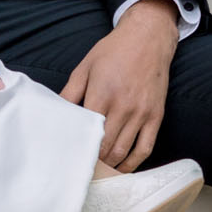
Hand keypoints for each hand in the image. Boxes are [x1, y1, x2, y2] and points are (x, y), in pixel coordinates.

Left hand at [60, 0, 178, 168]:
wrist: (148, 38)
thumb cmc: (113, 51)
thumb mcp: (84, 67)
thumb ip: (69, 93)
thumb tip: (55, 114)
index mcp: (102, 94)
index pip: (88, 133)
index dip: (78, 149)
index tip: (68, 159)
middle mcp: (123, 106)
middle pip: (105, 147)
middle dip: (92, 162)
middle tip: (80, 171)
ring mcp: (142, 113)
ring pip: (124, 151)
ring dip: (110, 166)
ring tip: (97, 174)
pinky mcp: (156, 116)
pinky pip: (145, 147)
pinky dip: (133, 163)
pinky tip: (122, 169)